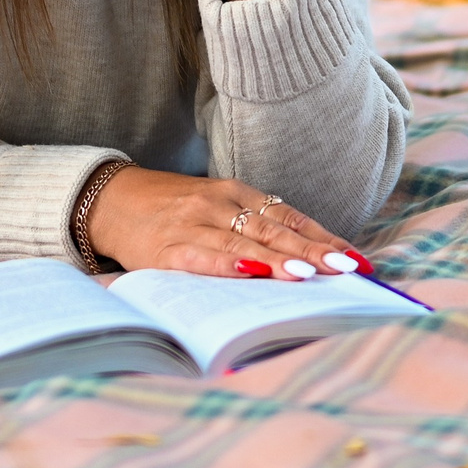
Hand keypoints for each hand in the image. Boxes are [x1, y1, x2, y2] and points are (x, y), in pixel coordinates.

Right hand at [86, 166, 362, 277]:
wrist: (111, 200)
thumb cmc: (174, 210)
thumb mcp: (217, 207)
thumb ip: (254, 226)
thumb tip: (306, 258)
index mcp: (236, 193)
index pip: (289, 216)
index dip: (323, 237)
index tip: (356, 258)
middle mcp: (219, 204)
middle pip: (275, 230)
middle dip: (313, 252)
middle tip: (346, 268)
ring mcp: (193, 224)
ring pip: (244, 243)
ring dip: (278, 260)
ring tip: (308, 274)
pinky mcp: (166, 248)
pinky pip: (202, 258)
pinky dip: (227, 266)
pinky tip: (251, 273)